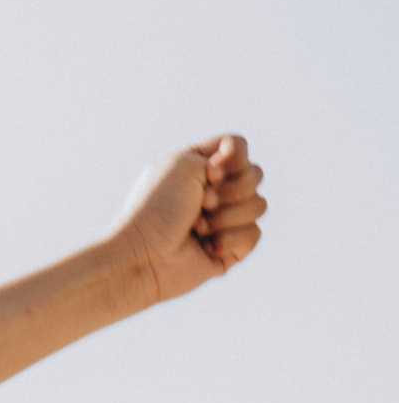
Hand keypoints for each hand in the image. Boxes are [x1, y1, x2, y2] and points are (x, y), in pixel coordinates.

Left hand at [110, 134, 266, 303]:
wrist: (143, 256)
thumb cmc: (156, 208)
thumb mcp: (185, 163)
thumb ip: (225, 152)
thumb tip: (250, 172)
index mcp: (202, 166)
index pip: (239, 146)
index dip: (233, 157)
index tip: (211, 171)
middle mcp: (215, 191)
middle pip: (255, 175)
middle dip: (230, 190)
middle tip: (201, 204)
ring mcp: (225, 220)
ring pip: (258, 205)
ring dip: (226, 217)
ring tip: (197, 229)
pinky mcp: (231, 249)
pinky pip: (254, 235)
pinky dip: (229, 239)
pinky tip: (205, 248)